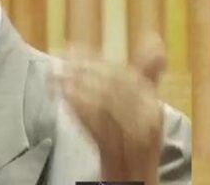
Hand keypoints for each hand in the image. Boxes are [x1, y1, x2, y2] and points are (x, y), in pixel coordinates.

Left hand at [52, 34, 166, 184]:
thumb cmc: (138, 131)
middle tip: (58, 58)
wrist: (134, 172)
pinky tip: (62, 96)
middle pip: (111, 87)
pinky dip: (77, 109)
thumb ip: (147, 71)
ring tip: (55, 75)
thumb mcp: (146, 101)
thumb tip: (154, 37)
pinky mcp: (114, 152)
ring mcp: (132, 139)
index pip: (124, 74)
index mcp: (154, 104)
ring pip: (102, 105)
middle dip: (82, 70)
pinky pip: (94, 126)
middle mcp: (148, 120)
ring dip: (76, 87)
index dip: (95, 59)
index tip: (71, 47)